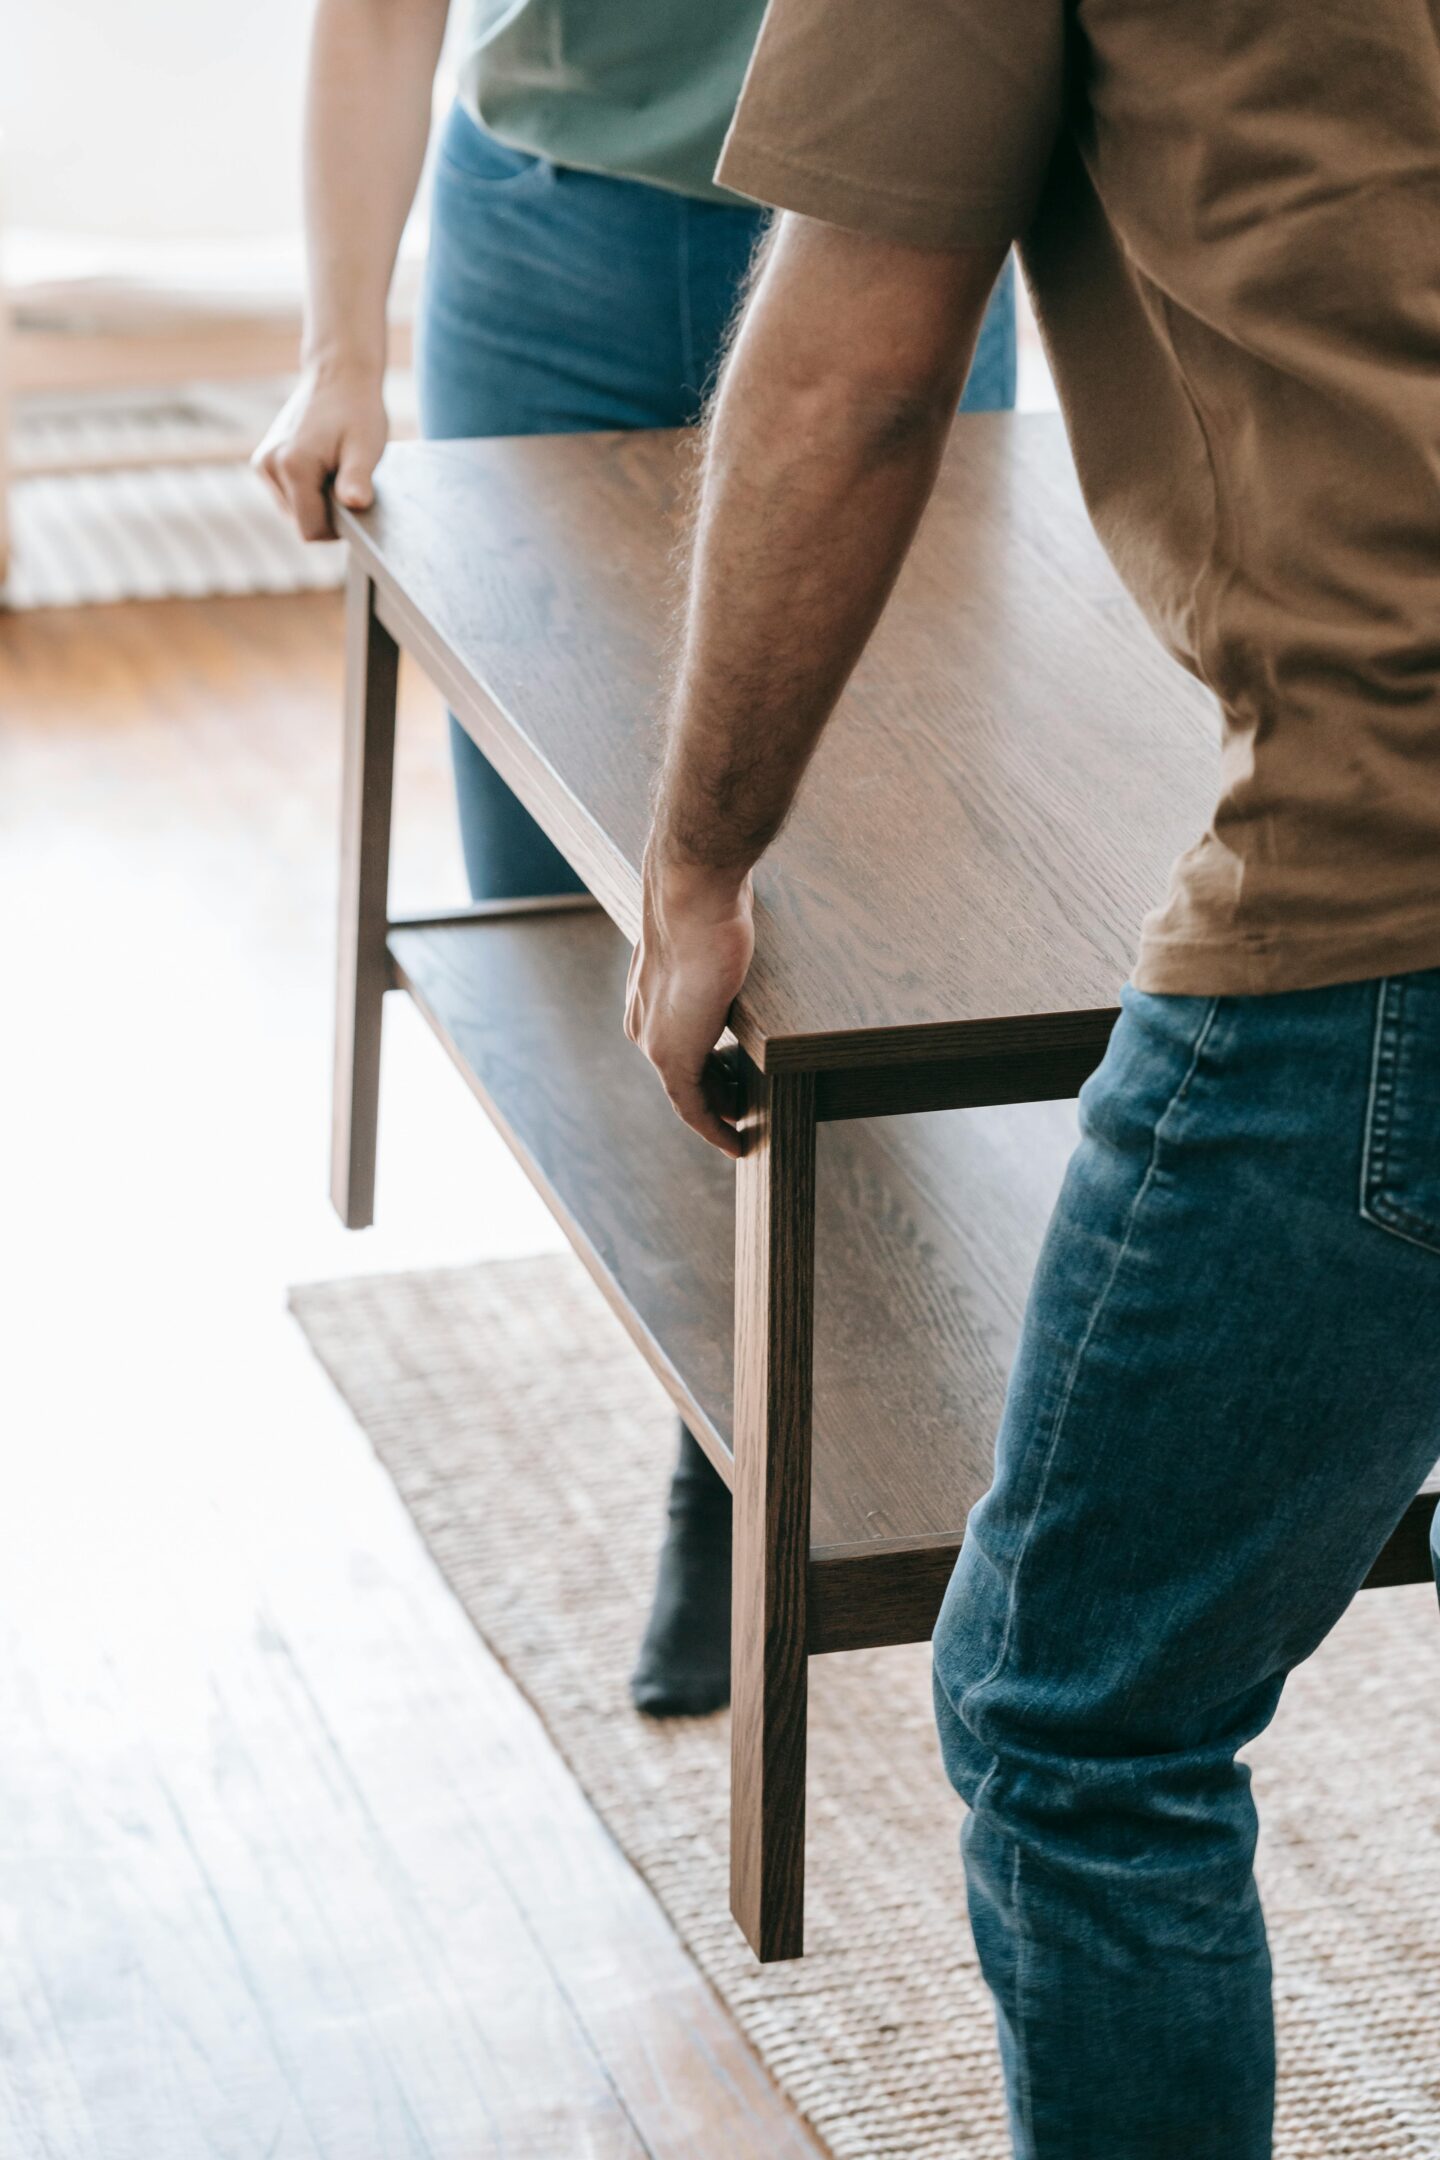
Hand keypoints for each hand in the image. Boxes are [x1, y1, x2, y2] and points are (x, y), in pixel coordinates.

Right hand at [252, 360, 387, 540]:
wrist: (338, 376)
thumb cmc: (357, 411)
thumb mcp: (366, 447)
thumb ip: (358, 479)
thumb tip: (355, 504)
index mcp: (292, 466)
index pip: (310, 530)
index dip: (337, 529)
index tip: (355, 506)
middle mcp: (268, 465)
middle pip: (301, 522)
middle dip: (327, 514)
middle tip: (347, 482)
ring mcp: (262, 463)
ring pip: (294, 511)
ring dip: (317, 502)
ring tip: (334, 471)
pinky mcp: (263, 461)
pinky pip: (288, 496)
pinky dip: (307, 491)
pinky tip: (322, 468)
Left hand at [625, 851, 754, 1157]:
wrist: (691, 897)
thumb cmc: (706, 903)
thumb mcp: (709, 932)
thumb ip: (714, 945)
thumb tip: (733, 929)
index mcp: (649, 997)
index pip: (680, 1041)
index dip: (707, 1064)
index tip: (729, 1077)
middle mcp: (644, 1024)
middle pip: (684, 1071)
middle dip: (716, 1091)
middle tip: (746, 1108)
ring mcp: (654, 1043)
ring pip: (688, 1093)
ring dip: (719, 1111)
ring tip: (746, 1127)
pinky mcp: (671, 1058)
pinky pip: (693, 1108)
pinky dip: (713, 1128)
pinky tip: (736, 1141)